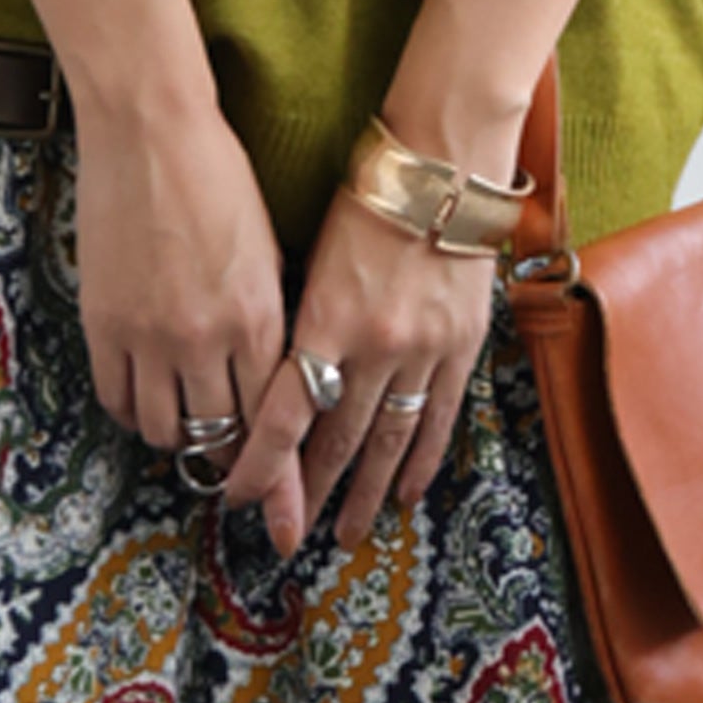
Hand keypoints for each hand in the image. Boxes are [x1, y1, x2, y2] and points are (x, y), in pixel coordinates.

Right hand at [72, 95, 286, 461]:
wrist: (149, 130)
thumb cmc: (218, 176)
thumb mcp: (268, 249)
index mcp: (259, 316)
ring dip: (180, 436)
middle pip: (220, 436)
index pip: (272, 421)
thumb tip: (278, 379)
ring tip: (187, 422)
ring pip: (165, 428)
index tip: (278, 497)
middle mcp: (205, 336)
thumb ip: (271, 321)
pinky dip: (133, 412)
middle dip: (229, 460)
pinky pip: (115, 399)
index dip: (275, 468)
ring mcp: (148, 334)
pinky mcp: (101, 323)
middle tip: (230, 464)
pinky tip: (145, 399)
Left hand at [219, 174, 498, 559]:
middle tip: (289, 535)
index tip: (240, 497)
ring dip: (363, 493)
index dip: (261, 464)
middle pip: (334, 439)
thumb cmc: (363, 197)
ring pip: (386, 441)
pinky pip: (438, 418)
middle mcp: (374, 344)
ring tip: (346, 533)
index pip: (284, 414)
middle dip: (308, 493)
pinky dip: (420, 460)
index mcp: (324, 317)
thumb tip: (273, 380)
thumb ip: (298, 322)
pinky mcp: (461, 346)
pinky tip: (405, 492)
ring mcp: (423, 350)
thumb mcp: (311, 256)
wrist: (443, 167)